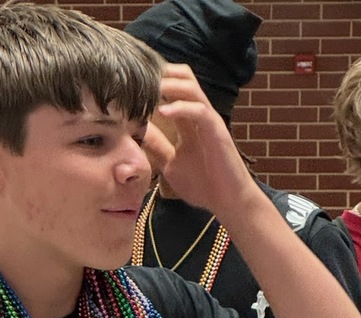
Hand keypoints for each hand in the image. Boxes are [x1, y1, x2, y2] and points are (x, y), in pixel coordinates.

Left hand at [152, 64, 253, 215]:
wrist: (228, 202)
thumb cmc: (204, 185)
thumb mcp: (171, 164)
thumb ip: (158, 146)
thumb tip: (139, 132)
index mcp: (189, 121)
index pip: (174, 89)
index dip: (155, 81)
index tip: (132, 81)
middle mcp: (200, 115)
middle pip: (184, 78)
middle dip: (162, 73)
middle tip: (139, 78)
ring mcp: (209, 121)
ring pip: (192, 88)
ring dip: (170, 85)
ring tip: (149, 88)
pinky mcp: (217, 131)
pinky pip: (199, 111)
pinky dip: (181, 108)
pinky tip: (163, 111)